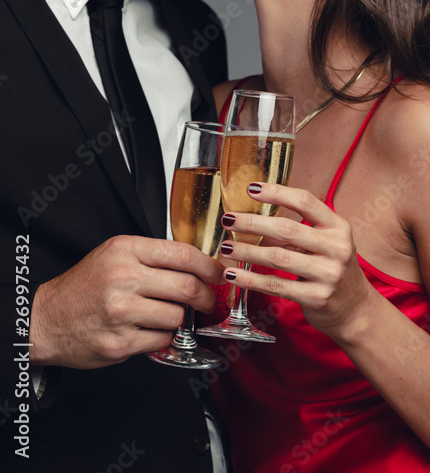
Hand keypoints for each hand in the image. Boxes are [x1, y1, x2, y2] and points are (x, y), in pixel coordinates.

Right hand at [29, 236, 225, 368]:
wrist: (44, 319)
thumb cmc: (85, 287)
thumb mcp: (115, 256)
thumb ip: (155, 257)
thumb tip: (202, 266)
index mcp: (125, 250)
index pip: (184, 255)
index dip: (211, 267)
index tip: (220, 275)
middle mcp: (122, 278)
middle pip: (188, 287)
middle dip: (206, 297)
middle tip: (208, 301)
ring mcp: (121, 312)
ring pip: (178, 316)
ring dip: (180, 319)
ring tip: (164, 315)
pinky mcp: (119, 342)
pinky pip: (162, 339)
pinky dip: (162, 336)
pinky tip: (146, 329)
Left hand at [218, 183, 374, 339]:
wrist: (355, 309)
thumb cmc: (333, 269)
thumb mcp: (326, 244)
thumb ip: (299, 231)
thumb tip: (254, 222)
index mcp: (339, 227)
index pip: (306, 201)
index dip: (277, 193)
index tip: (251, 189)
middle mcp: (337, 248)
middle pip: (287, 229)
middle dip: (252, 223)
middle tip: (229, 219)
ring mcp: (329, 274)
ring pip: (278, 258)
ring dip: (247, 251)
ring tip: (225, 247)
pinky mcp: (316, 297)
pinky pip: (276, 285)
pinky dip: (251, 279)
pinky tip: (233, 275)